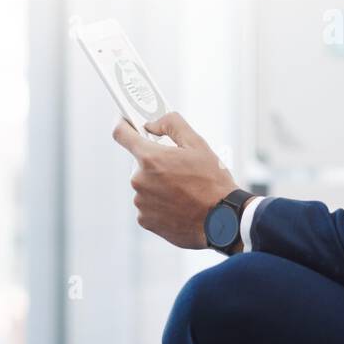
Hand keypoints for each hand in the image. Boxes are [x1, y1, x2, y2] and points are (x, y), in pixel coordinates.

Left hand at [111, 112, 236, 249]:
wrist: (222, 220)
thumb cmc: (213, 182)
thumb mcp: (198, 145)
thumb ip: (172, 124)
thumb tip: (153, 124)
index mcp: (151, 158)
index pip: (121, 134)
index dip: (123, 125)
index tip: (126, 123)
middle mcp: (139, 180)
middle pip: (140, 164)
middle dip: (156, 164)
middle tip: (180, 170)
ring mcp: (141, 202)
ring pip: (145, 185)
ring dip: (159, 185)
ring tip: (183, 191)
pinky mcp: (145, 220)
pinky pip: (148, 205)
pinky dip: (160, 203)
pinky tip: (179, 205)